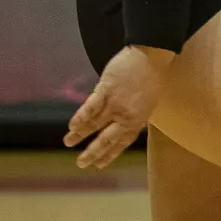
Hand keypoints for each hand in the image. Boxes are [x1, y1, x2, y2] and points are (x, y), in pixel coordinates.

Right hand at [64, 45, 172, 169]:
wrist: (152, 54)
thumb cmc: (152, 77)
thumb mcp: (149, 102)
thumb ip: (136, 116)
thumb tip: (126, 128)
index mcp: (138, 119)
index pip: (122, 142)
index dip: (109, 154)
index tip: (98, 165)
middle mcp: (126, 115)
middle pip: (107, 138)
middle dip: (93, 152)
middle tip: (81, 163)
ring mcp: (116, 102)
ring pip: (95, 123)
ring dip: (80, 135)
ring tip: (67, 143)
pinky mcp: (106, 89)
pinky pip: (91, 106)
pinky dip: (81, 117)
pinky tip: (72, 126)